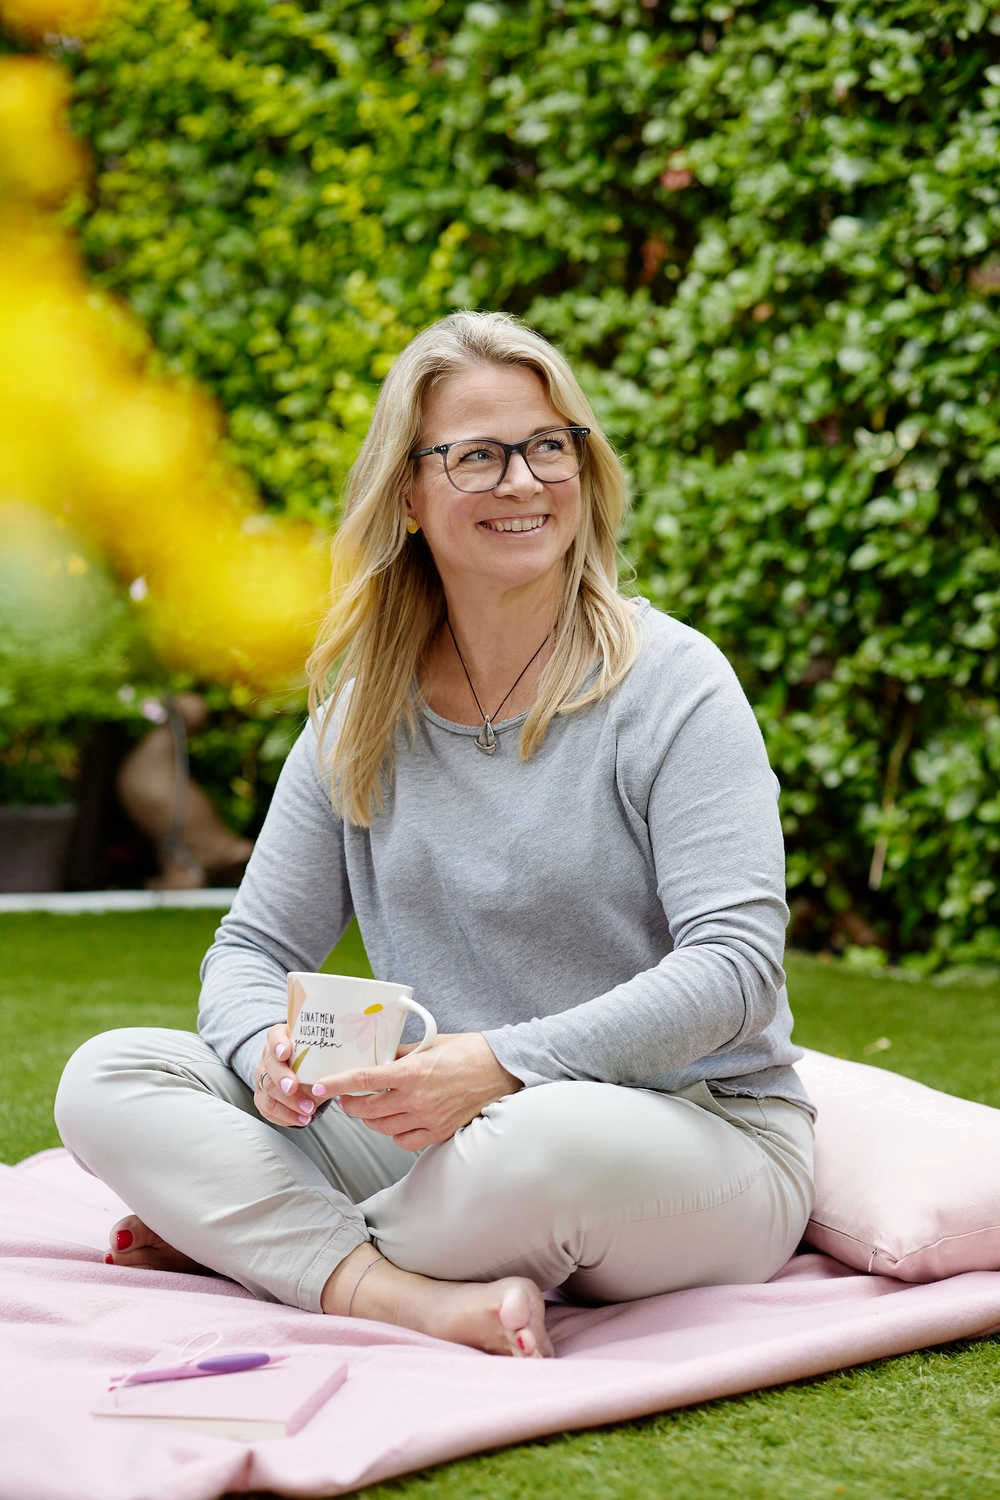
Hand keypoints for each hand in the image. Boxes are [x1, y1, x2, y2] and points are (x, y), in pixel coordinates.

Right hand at [253, 1023, 316, 1128]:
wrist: (303, 1078)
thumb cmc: (314, 1062)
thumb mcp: (321, 1057)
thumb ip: (326, 1061)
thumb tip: (340, 1076)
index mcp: (283, 1039)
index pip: (275, 1035)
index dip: (278, 1043)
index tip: (285, 1053)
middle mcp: (270, 1056)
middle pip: (270, 1064)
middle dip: (282, 1077)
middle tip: (293, 1088)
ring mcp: (264, 1076)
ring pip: (267, 1087)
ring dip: (288, 1101)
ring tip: (308, 1109)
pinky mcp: (262, 1096)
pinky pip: (268, 1107)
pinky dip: (286, 1115)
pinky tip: (301, 1119)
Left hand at [310, 1033, 521, 1150]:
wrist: (502, 1070)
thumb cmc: (470, 1051)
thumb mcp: (432, 1043)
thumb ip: (402, 1052)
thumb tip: (379, 1055)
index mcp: (411, 1071)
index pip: (363, 1079)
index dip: (336, 1084)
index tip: (318, 1086)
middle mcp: (416, 1098)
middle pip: (367, 1109)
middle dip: (350, 1104)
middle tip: (345, 1098)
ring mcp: (428, 1118)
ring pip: (383, 1127)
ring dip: (371, 1119)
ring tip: (370, 1108)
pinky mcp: (439, 1132)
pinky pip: (405, 1141)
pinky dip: (394, 1134)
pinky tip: (395, 1122)